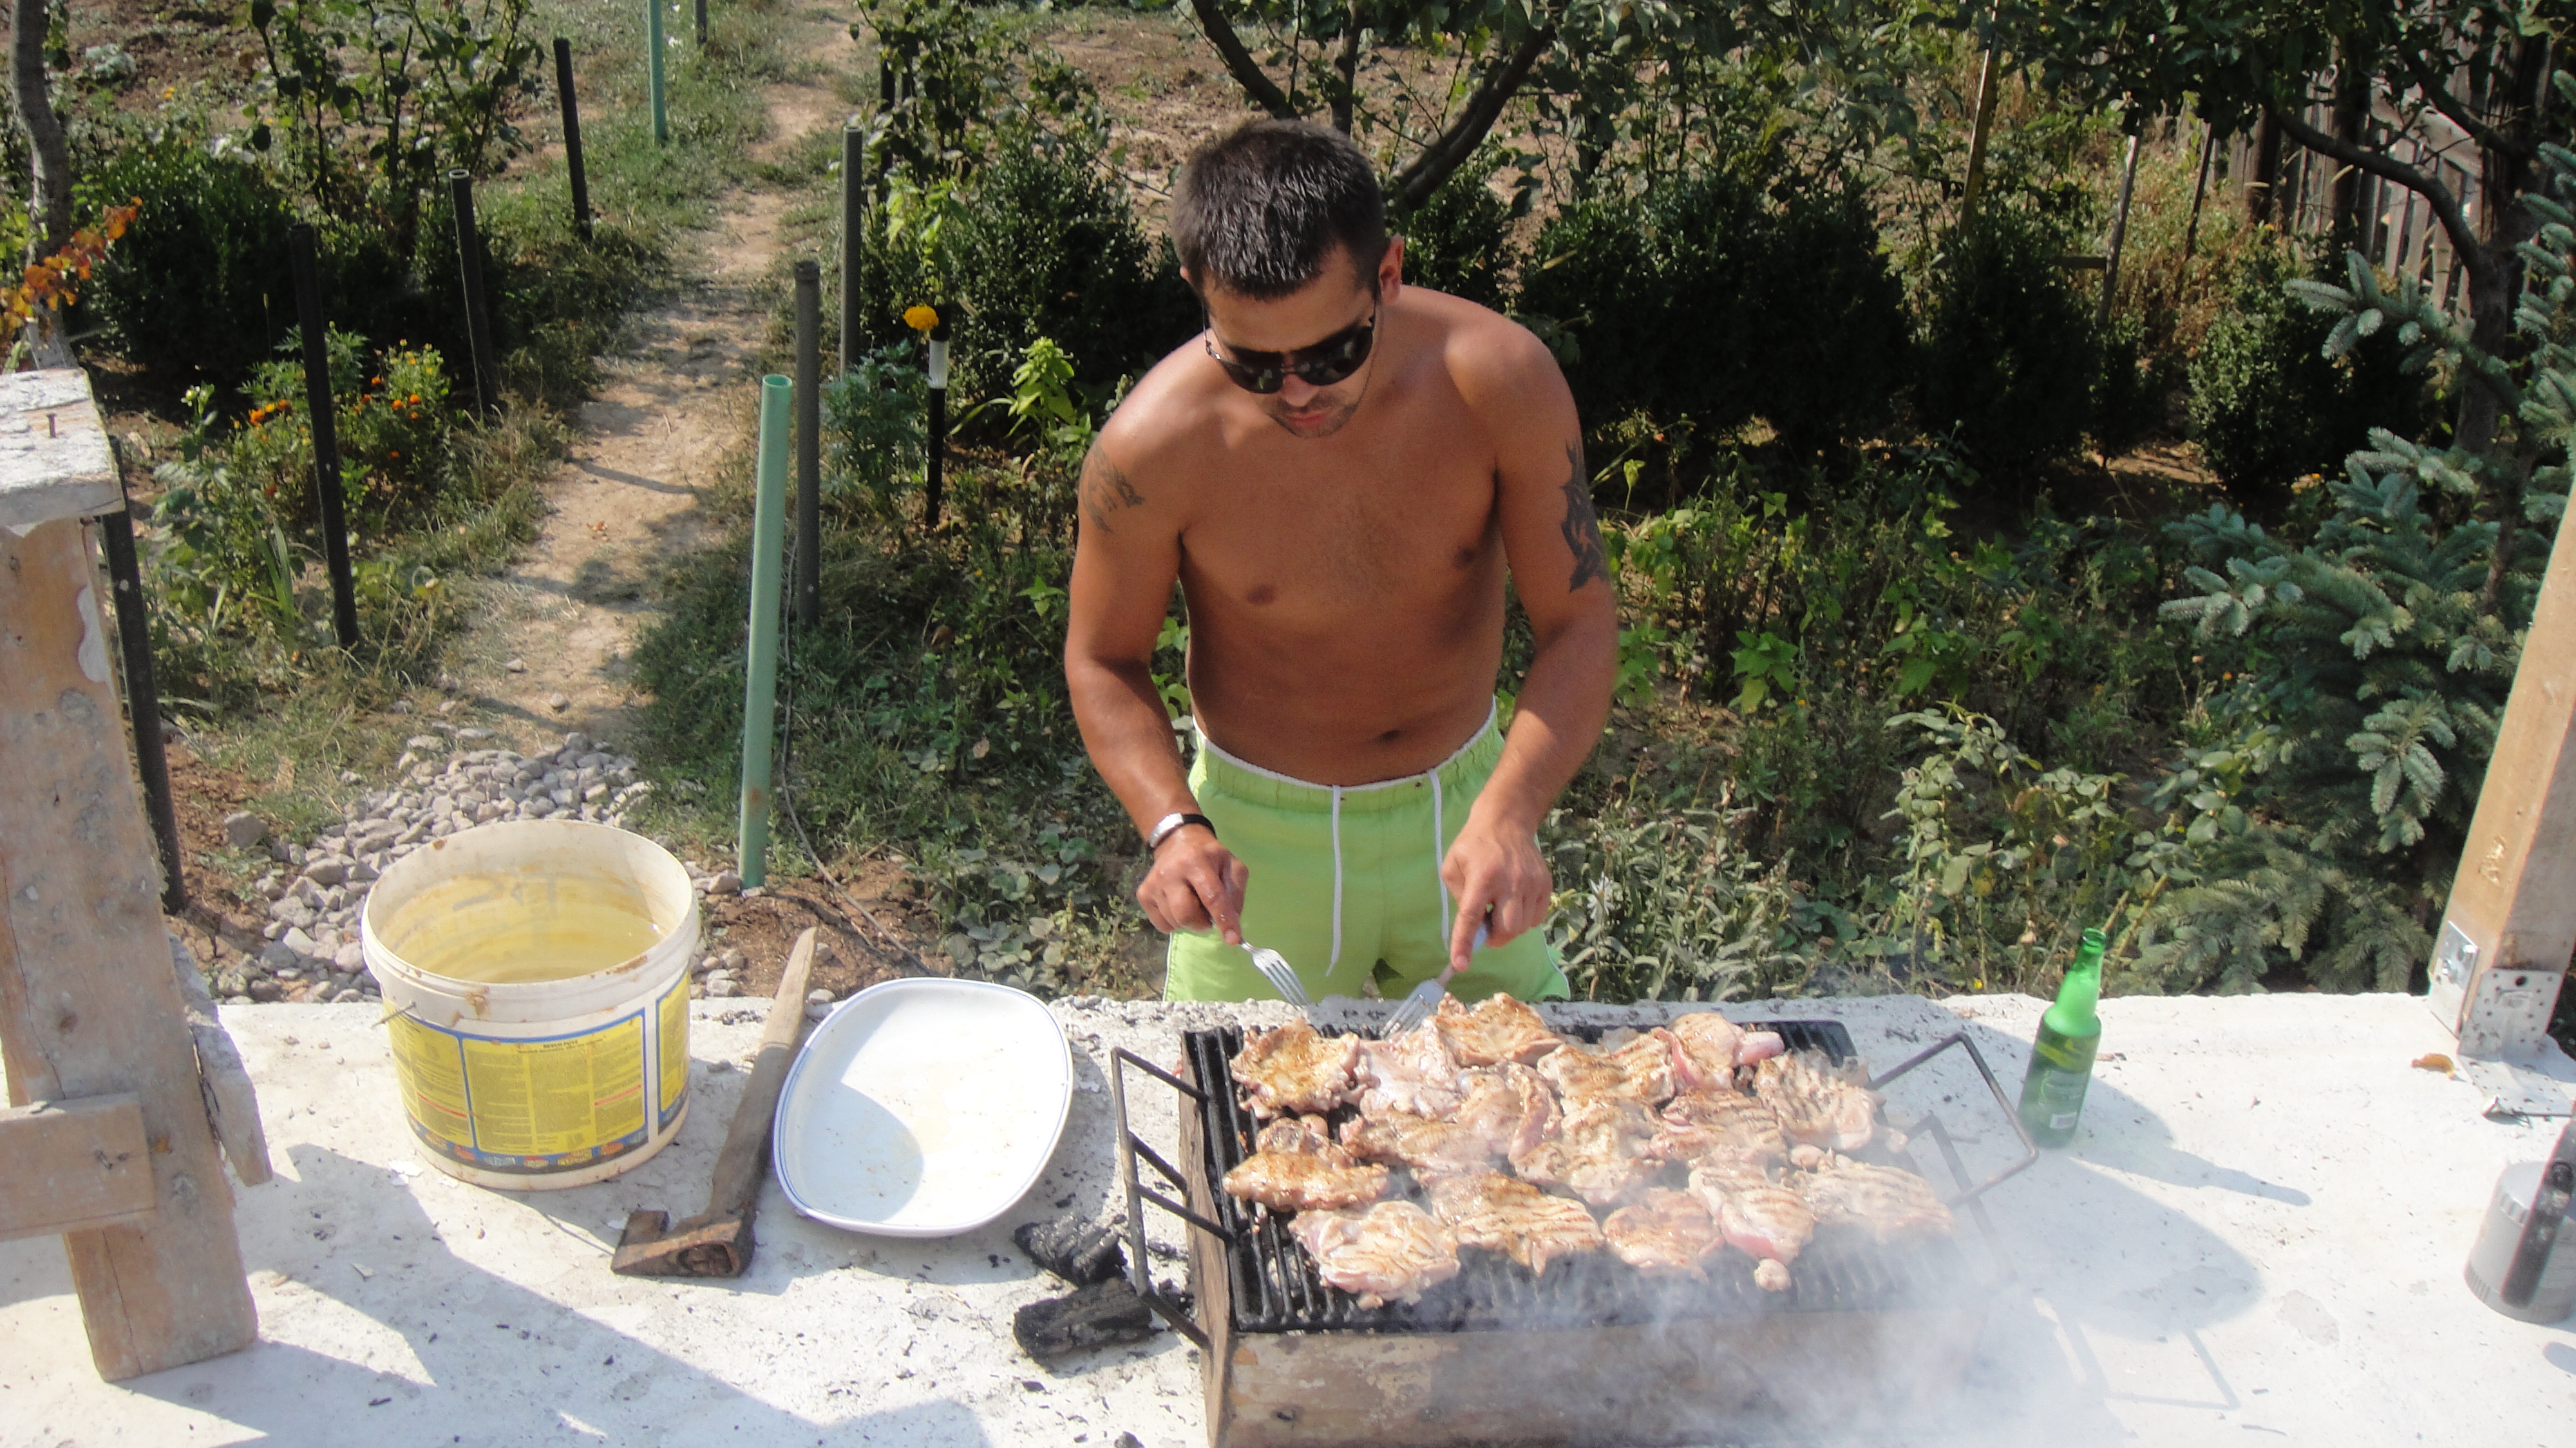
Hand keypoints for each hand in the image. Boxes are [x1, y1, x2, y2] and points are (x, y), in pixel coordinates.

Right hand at [1137, 825, 1247, 944]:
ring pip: (1174, 922)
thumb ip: (1236, 893)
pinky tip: (1178, 906)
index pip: (1212, 897)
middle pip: (1185, 914)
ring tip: (1193, 904)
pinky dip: (1174, 923)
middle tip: (1208, 917)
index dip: (1224, 920)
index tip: (1233, 940)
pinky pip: (1162, 925)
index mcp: (1196, 861)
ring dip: (1189, 922)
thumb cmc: (1209, 857)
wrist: (1178, 843)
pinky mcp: (1143, 894)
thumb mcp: (1231, 866)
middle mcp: (1171, 871)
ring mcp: (1153, 883)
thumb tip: (1231, 923)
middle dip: (1202, 924)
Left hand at [1439, 810, 1551, 970]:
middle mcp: (1510, 881)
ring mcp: (1532, 883)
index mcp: (1482, 876)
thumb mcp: (1453, 866)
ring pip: (1523, 927)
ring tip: (1499, 908)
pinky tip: (1514, 903)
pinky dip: (1523, 919)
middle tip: (1486, 926)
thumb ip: (1459, 897)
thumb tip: (1473, 926)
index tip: (1460, 965)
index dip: (1465, 943)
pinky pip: (1536, 918)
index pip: (1471, 916)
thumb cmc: (1474, 845)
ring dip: (1508, 927)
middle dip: (1494, 937)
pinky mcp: (1545, 884)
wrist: (1507, 822)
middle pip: (1507, 929)